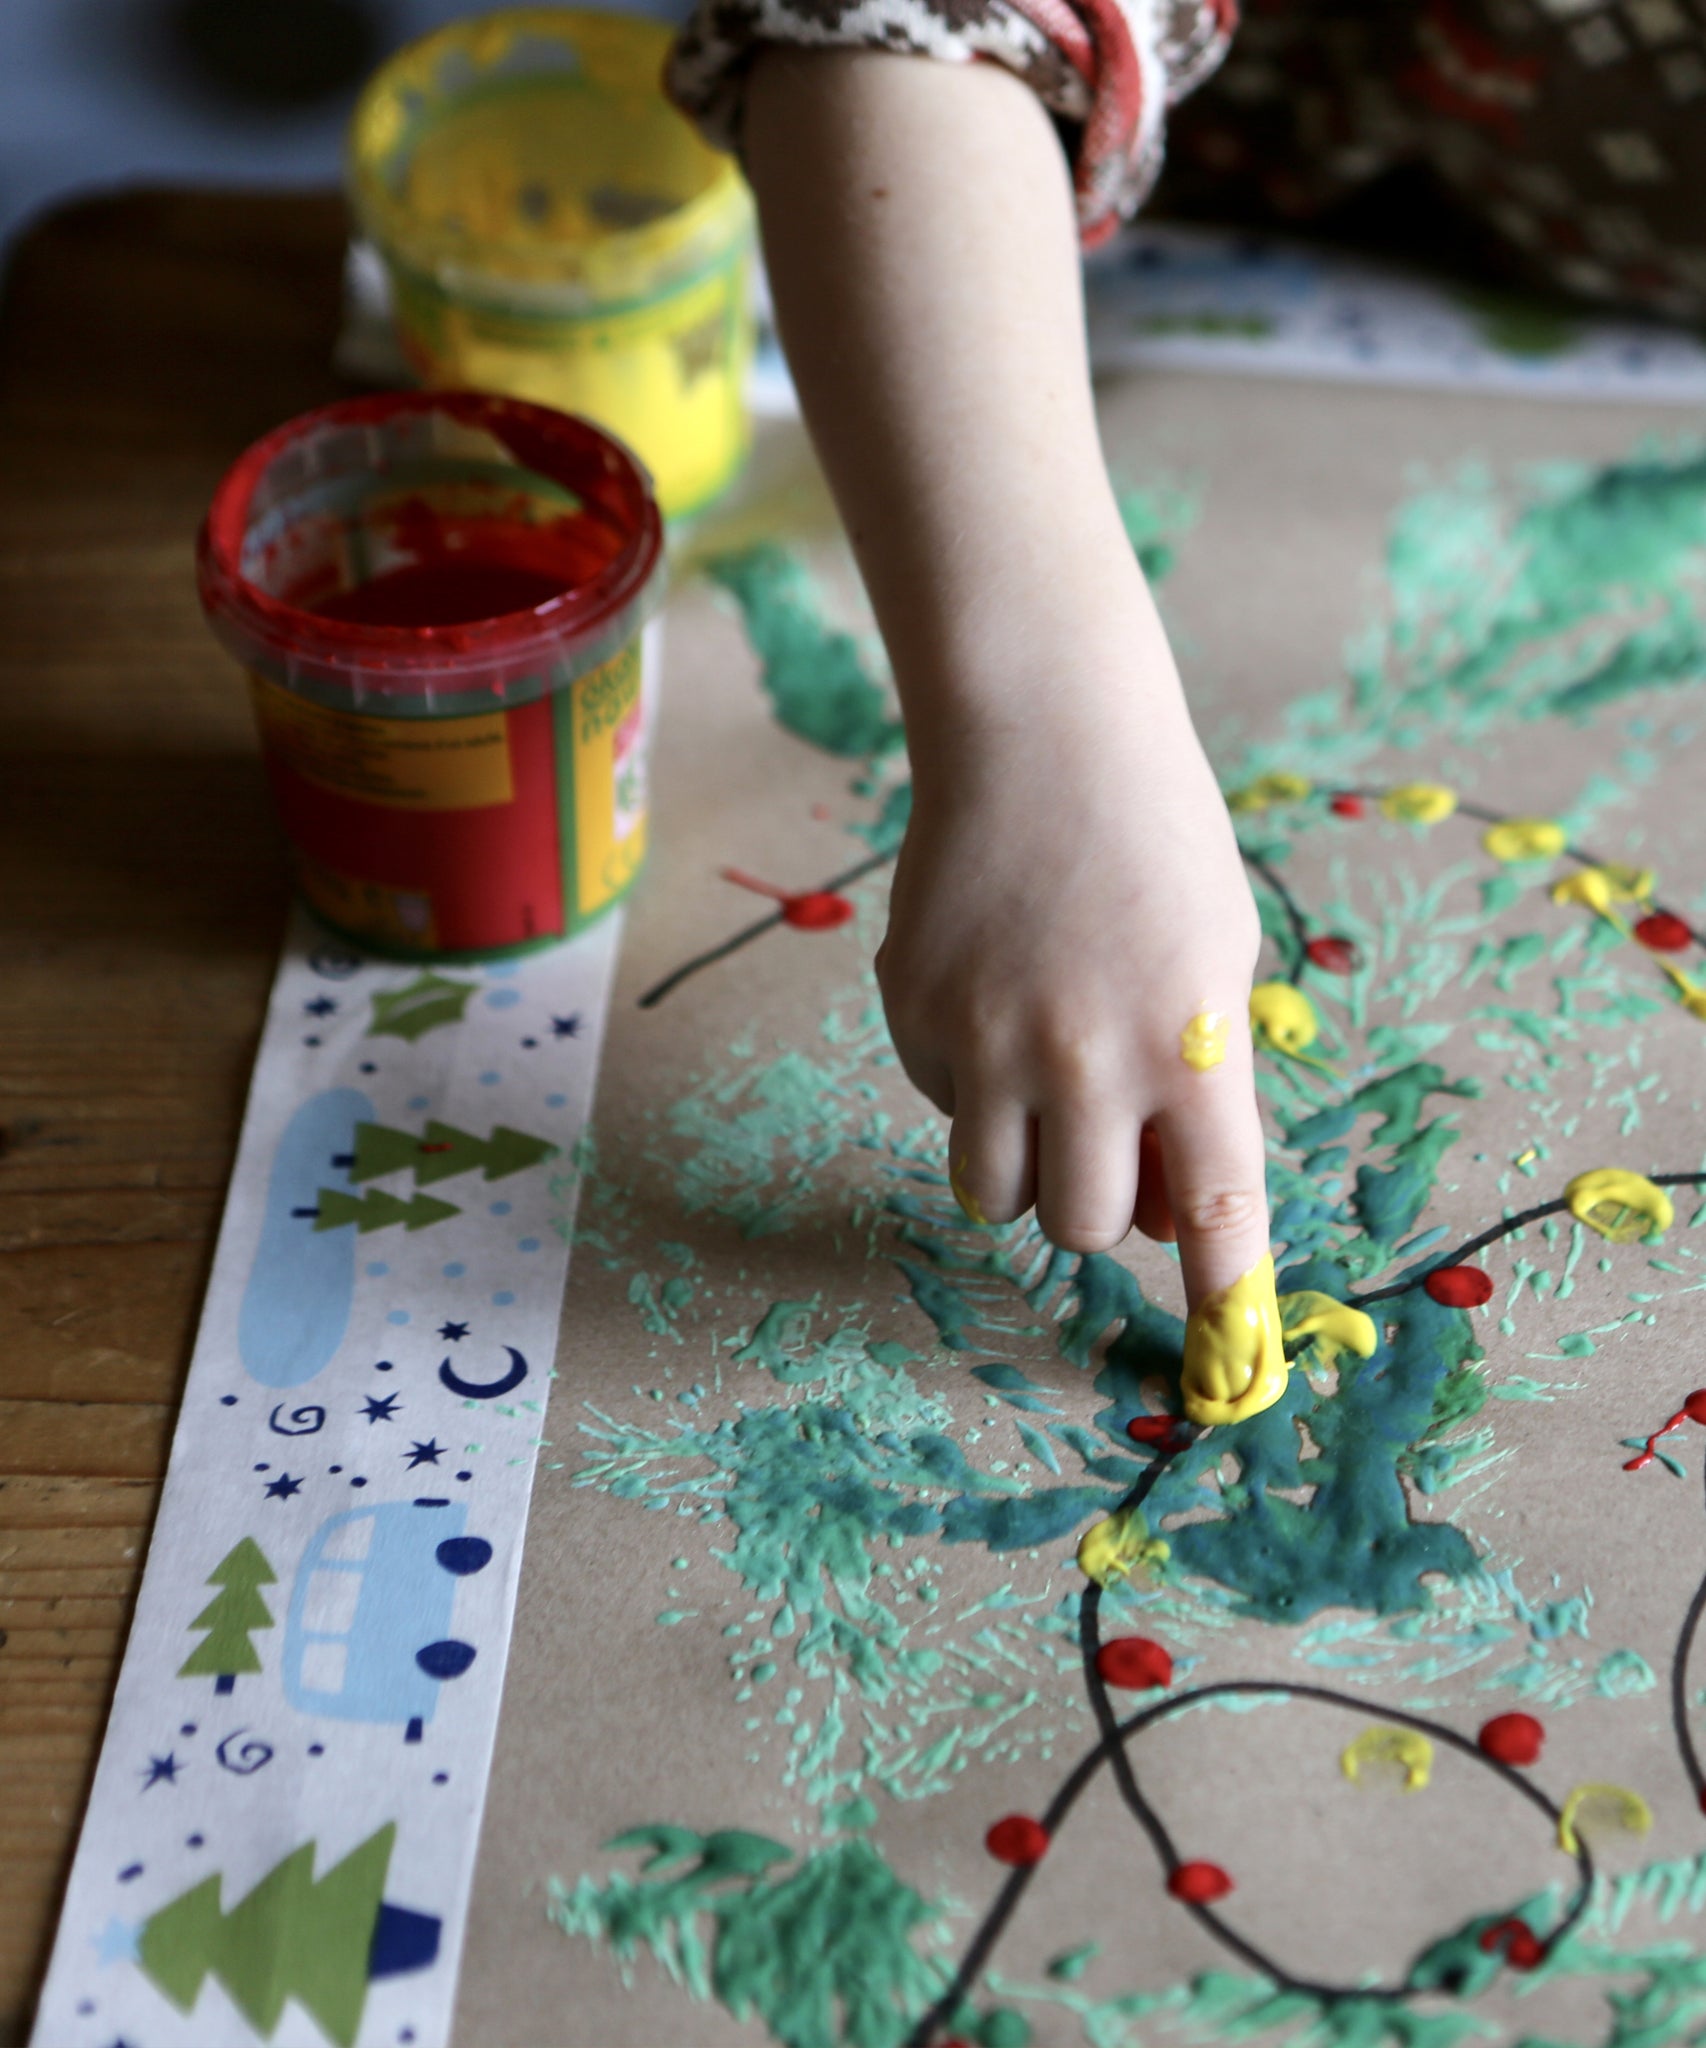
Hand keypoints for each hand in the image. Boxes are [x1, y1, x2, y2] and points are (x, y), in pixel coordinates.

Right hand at [877, 659, 1271, 1310]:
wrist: (1041, 737)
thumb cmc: (1156, 845)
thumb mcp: (1218, 962)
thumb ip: (1196, 1088)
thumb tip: (1159, 1207)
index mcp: (1189, 1044)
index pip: (1214, 1211)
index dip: (1220, 1298)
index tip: (1229, 1371)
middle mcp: (1086, 1058)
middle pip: (1085, 1224)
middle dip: (1099, 1205)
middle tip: (1106, 1142)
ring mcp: (987, 1040)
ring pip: (995, 1194)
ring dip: (1026, 1169)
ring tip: (1038, 1087)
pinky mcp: (915, 1016)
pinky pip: (944, 1107)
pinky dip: (970, 1086)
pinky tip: (990, 995)